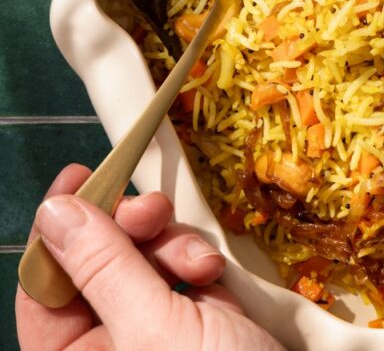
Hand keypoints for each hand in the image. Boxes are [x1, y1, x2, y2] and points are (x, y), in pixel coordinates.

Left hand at [16, 164, 285, 350]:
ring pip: (143, 261)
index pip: (42, 285)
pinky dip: (198, 261)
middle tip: (153, 212)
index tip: (81, 177)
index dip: (59, 230)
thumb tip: (54, 211)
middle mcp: (109, 350)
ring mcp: (154, 336)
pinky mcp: (197, 324)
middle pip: (96, 264)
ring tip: (200, 262)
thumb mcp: (152, 327)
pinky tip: (214, 272)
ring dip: (172, 246)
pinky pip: (182, 273)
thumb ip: (103, 266)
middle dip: (127, 231)